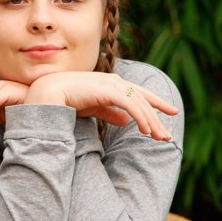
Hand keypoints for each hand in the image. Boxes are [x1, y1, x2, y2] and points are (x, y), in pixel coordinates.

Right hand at [26, 72, 177, 140]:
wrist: (50, 93)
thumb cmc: (68, 99)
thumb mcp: (94, 108)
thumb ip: (110, 113)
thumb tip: (127, 121)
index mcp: (112, 84)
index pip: (139, 94)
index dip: (156, 103)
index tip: (171, 113)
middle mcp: (115, 82)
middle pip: (143, 100)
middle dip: (157, 118)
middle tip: (167, 136)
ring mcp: (112, 84)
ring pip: (140, 104)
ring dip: (152, 122)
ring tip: (160, 138)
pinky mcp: (108, 91)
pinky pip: (130, 106)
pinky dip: (141, 118)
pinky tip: (146, 131)